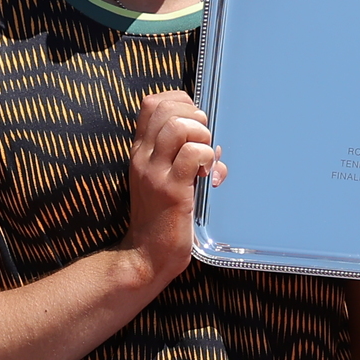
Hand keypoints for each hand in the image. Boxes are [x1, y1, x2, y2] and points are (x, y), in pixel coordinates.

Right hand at [122, 89, 222, 282]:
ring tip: (204, 158)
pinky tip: (206, 175)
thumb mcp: (168, 181)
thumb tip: (217, 150)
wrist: (146, 256)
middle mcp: (144, 157)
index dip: (180, 102)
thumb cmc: (162, 219)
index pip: (152, 103)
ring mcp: (155, 173)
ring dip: (201, 136)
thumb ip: (187, 160)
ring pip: (179, 127)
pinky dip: (206, 157)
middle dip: (194, 116)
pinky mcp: (171, 190)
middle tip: (202, 142)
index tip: (194, 124)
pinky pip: (192, 155)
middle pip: (165, 107)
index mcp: (141, 151)